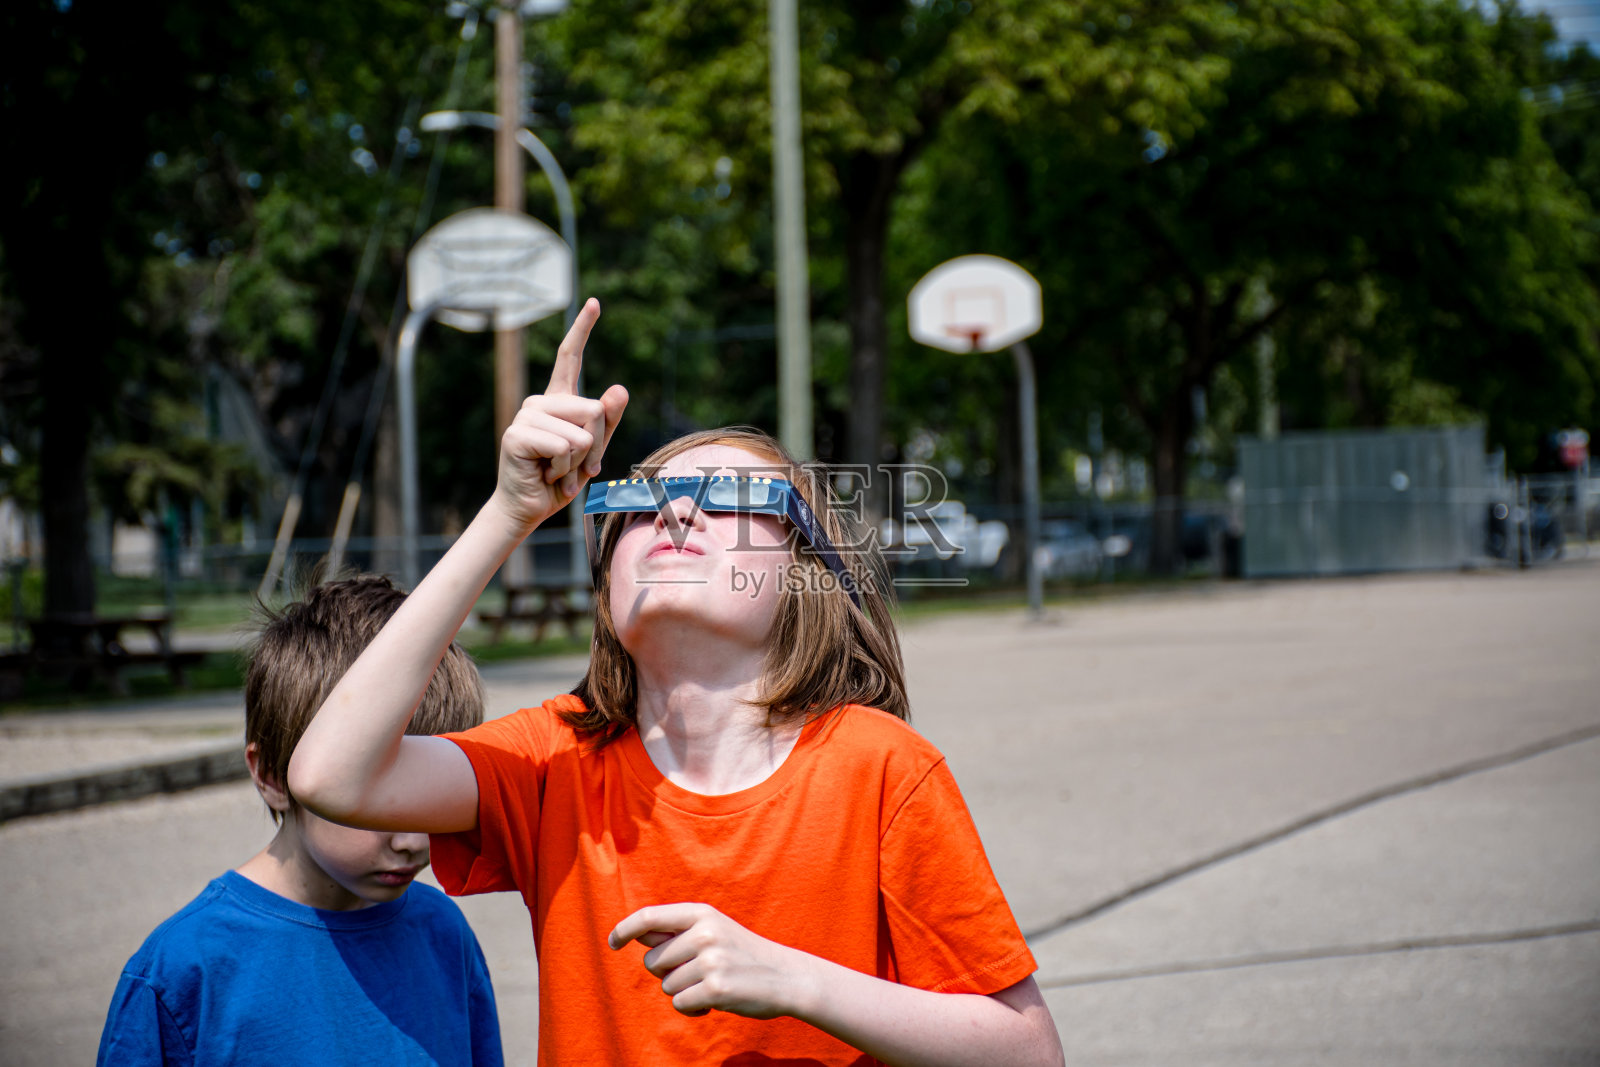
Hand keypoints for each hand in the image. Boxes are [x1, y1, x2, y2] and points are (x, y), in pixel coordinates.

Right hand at [490, 298, 628, 532]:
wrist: (528, 509)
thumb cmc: (560, 479)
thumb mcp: (593, 451)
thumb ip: (608, 421)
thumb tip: (619, 388)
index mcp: (559, 401)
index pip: (569, 358)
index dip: (582, 329)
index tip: (595, 302)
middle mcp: (540, 402)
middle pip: (594, 410)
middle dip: (595, 447)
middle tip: (575, 466)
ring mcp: (526, 415)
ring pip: (581, 433)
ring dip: (578, 462)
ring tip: (558, 472)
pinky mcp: (516, 434)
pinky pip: (563, 447)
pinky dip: (563, 469)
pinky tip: (546, 475)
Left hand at [609, 903, 814, 1019]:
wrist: (785, 977)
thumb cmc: (742, 955)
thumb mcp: (714, 930)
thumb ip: (678, 932)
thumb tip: (635, 933)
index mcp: (701, 914)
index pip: (650, 917)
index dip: (625, 929)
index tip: (613, 941)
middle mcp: (704, 933)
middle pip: (652, 960)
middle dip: (666, 973)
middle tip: (696, 973)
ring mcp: (710, 961)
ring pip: (666, 985)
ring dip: (682, 992)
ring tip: (710, 985)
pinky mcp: (715, 988)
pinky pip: (679, 1004)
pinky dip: (691, 1009)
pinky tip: (712, 1002)